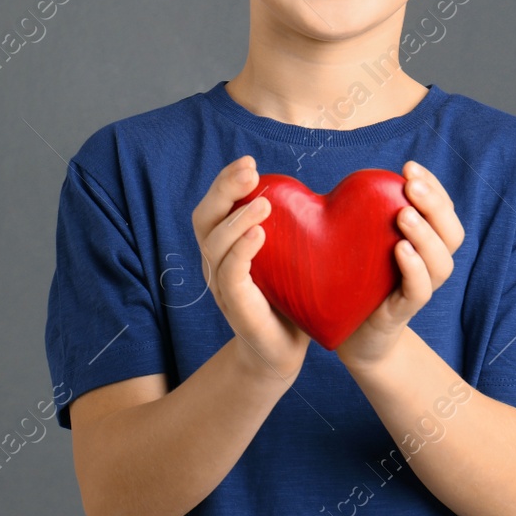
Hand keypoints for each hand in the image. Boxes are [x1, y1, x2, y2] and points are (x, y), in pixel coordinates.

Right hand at [191, 155, 311, 384]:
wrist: (283, 353)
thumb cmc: (287, 301)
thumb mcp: (286, 257)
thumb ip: (287, 229)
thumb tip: (311, 191)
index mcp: (223, 247)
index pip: (213, 206)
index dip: (224, 182)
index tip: (248, 162)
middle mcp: (215, 263)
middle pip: (203, 218)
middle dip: (223, 190)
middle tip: (250, 171)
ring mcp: (222, 286)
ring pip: (214, 244)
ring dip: (236, 219)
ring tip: (262, 203)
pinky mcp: (235, 307)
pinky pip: (230, 274)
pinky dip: (241, 251)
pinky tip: (259, 234)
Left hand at [335, 160, 464, 371]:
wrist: (349, 337)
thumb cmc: (352, 282)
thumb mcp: (358, 241)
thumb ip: (360, 214)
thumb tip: (344, 179)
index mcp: (421, 245)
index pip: (442, 212)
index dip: (434, 188)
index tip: (410, 167)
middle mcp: (427, 266)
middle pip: (452, 234)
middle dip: (436, 205)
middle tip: (412, 184)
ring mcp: (416, 290)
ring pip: (441, 263)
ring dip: (425, 235)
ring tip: (405, 214)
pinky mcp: (402, 312)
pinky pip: (419, 291)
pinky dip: (414, 269)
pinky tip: (400, 250)